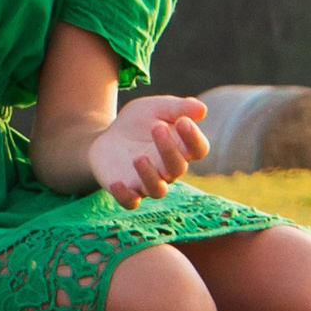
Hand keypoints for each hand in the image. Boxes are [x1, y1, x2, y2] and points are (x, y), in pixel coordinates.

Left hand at [89, 96, 208, 207]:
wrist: (109, 136)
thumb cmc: (140, 122)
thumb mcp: (156, 108)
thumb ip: (178, 108)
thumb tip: (202, 109)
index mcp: (182, 149)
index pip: (198, 150)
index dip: (194, 138)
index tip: (183, 121)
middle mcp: (169, 170)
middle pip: (178, 168)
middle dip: (169, 150)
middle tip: (157, 127)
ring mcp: (148, 183)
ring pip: (158, 190)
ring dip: (149, 175)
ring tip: (138, 157)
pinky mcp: (127, 191)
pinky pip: (130, 202)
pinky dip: (125, 196)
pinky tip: (117, 182)